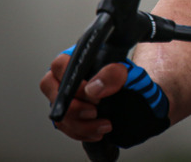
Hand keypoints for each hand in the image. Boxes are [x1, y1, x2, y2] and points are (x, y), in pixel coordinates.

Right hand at [40, 50, 169, 146]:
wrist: (137, 94)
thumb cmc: (129, 78)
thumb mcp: (126, 71)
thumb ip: (112, 75)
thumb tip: (93, 88)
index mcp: (78, 59)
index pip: (60, 65)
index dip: (73, 82)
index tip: (92, 94)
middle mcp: (67, 76)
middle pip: (53, 92)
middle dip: (73, 108)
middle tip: (94, 112)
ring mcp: (65, 96)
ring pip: (59, 113)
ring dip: (80, 124)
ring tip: (104, 126)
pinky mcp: (69, 113)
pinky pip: (65, 126)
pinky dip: (81, 132)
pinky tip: (97, 132)